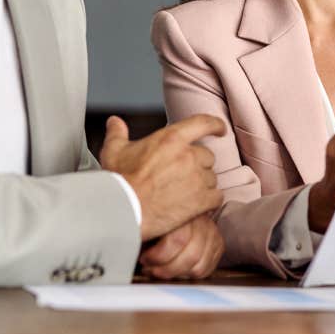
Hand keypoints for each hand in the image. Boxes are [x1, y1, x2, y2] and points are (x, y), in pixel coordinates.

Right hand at [100, 114, 225, 240]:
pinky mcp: (200, 201)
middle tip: (182, 175)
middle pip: (207, 155)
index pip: (203, 123)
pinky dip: (209, 201)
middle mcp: (188, 156)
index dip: (215, 125)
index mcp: (172, 138)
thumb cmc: (120, 181)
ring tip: (184, 193)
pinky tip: (197, 205)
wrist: (124, 211)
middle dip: (198, 164)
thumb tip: (114, 122)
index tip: (220, 129)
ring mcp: (197, 179)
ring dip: (203, 184)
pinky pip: (216, 197)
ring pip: (212, 177)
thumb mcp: (114, 151)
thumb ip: (117, 133)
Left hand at [139, 215, 223, 279]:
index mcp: (182, 210)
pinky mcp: (218, 243)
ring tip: (162, 271)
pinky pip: (207, 268)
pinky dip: (191, 275)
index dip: (158, 256)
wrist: (176, 205)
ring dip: (178, 274)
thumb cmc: (155, 217)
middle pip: (191, 255)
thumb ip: (144, 230)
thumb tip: (131, 246)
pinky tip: (177, 271)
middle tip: (151, 269)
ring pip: (199, 265)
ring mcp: (211, 231)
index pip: (178, 239)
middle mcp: (201, 220)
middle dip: (168, 268)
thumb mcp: (149, 220)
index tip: (144, 259)